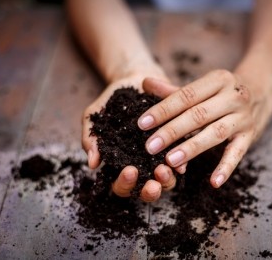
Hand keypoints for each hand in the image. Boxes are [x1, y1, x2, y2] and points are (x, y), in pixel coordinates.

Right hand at [82, 75, 179, 201]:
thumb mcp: (94, 117)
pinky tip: (181, 163)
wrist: (134, 80)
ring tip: (165, 171)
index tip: (129, 171)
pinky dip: (181, 164)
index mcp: (120, 165)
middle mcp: (142, 166)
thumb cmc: (111, 102)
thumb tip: (92, 163)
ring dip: (167, 181)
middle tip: (153, 184)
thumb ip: (90, 139)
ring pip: (166, 181)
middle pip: (146, 190)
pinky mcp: (177, 146)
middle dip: (149, 191)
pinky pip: (181, 160)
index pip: (121, 187)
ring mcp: (160, 158)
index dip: (125, 184)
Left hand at [138, 69, 271, 187]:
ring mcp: (244, 117)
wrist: (260, 91)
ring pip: (215, 133)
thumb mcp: (203, 86)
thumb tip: (144, 83)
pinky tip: (213, 182)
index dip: (163, 110)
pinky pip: (238, 153)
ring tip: (170, 161)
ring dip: (192, 148)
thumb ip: (173, 90)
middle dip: (172, 131)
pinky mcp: (251, 136)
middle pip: (199, 115)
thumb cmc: (221, 92)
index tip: (142, 124)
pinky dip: (226, 168)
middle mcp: (234, 96)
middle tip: (150, 146)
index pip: (186, 95)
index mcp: (218, 79)